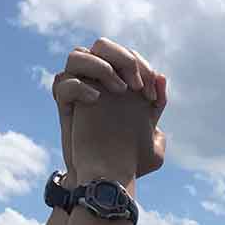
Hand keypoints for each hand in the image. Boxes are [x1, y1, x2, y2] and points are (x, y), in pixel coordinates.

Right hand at [56, 38, 166, 185]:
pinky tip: (96, 101)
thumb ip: (156, 108)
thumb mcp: (152, 136)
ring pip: (77, 55)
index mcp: (121, 85)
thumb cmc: (129, 160)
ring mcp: (81, 90)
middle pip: (103, 45)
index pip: (129, 56)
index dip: (143, 66)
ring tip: (118, 90)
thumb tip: (161, 78)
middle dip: (123, 59)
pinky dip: (78, 87)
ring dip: (100, 66)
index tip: (152, 95)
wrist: (106, 179)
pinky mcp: (66, 105)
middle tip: (136, 87)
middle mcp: (99, 83)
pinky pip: (63, 82)